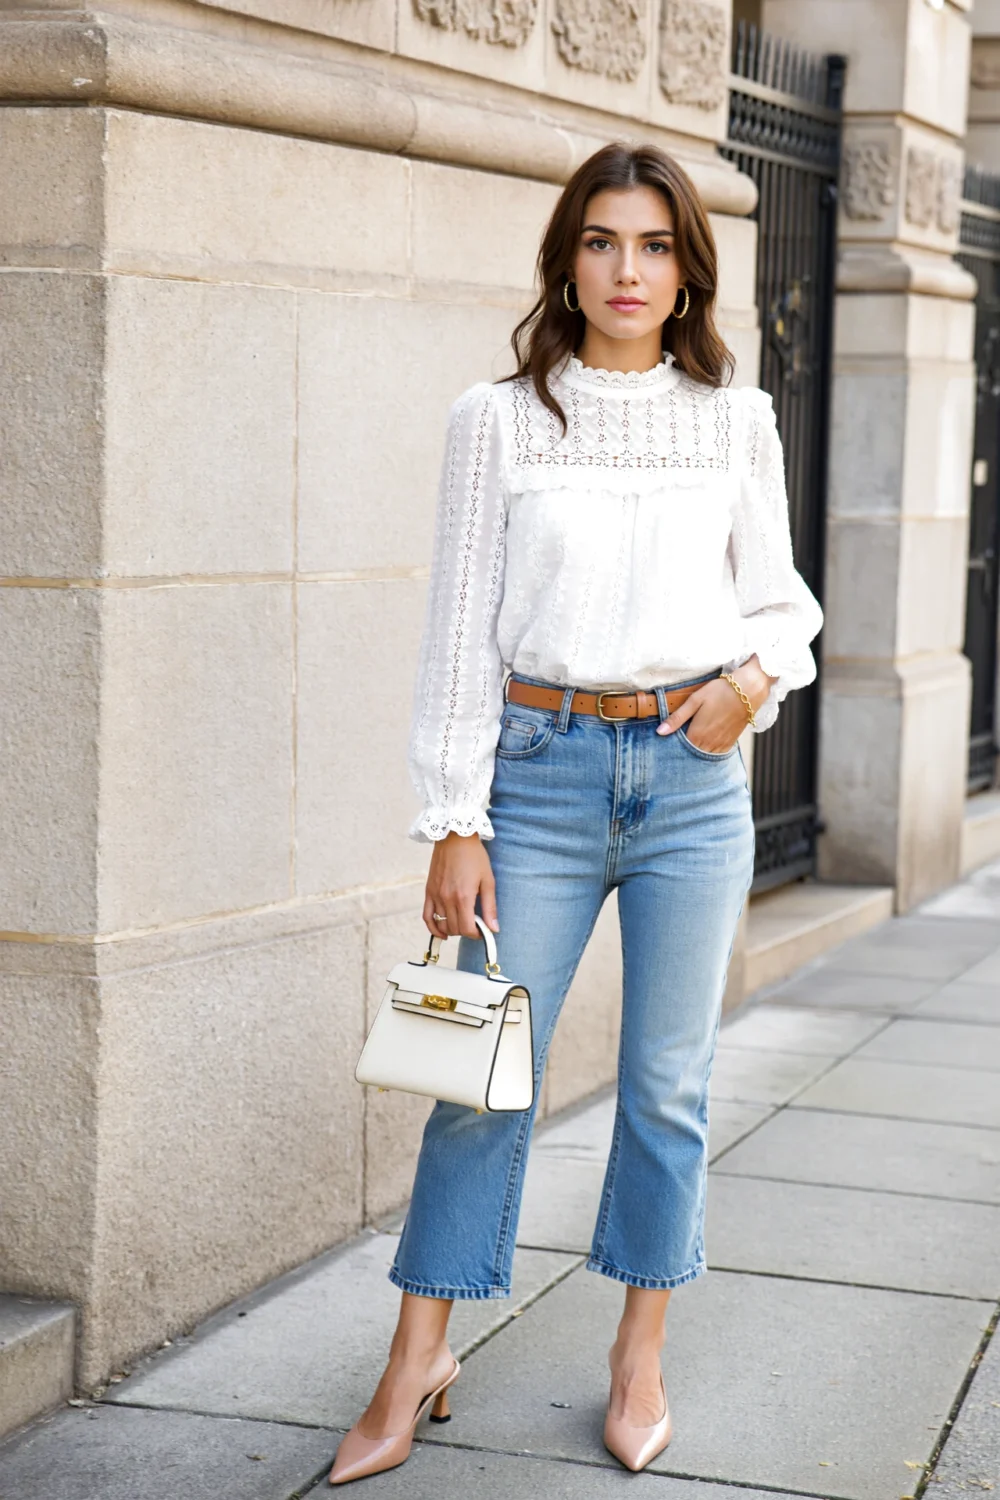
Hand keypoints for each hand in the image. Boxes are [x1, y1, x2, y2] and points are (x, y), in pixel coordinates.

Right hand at [424, 831, 498, 940]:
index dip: (476, 934)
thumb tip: (494, 929)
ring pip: (441, 924)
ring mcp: (435, 895)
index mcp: (463, 897)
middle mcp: (447, 898)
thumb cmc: (474, 856)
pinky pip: (426, 916)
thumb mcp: (488, 880)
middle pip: (454, 929)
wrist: (455, 837)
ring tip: (462, 923)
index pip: (466, 929)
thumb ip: (490, 907)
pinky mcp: (428, 891)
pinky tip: (442, 931)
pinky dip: (433, 927)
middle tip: (475, 924)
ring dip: (452, 929)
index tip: (483, 930)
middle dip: (466, 931)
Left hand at [655, 659, 773, 750]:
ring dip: (696, 755)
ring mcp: (721, 744)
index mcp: (698, 734)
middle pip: (692, 756)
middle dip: (683, 754)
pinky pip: (717, 754)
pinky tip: (704, 747)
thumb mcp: (695, 701)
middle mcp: (709, 743)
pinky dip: (709, 753)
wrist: (749, 691)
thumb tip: (660, 732)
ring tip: (689, 748)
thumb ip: (677, 718)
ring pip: (704, 757)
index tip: (665, 747)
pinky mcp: (730, 742)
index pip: (680, 750)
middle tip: (675, 752)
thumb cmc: (720, 691)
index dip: (672, 749)